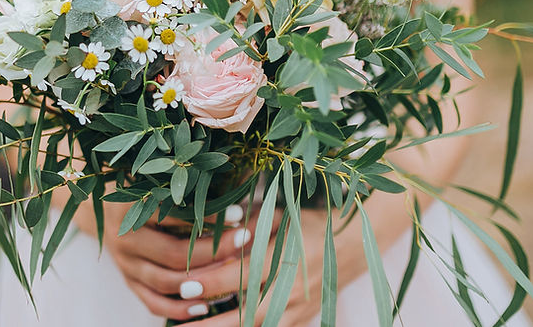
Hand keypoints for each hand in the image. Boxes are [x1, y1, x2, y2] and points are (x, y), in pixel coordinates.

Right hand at [74, 201, 258, 321]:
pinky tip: (204, 307)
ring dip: (201, 282)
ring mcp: (124, 263)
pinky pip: (152, 302)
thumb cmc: (138, 186)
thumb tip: (233, 186)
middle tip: (244, 241)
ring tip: (233, 275)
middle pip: (174, 254)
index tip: (239, 214)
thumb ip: (186, 186)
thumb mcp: (155, 180)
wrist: (98, 206)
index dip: (209, 216)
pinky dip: (178, 310)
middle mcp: (124, 238)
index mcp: (130, 207)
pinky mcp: (128, 281)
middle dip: (214, 251)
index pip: (175, 215)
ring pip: (165, 282)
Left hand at [179, 209, 334, 326]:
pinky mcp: (300, 321)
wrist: (355, 246)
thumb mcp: (281, 216)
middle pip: (245, 313)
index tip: (185, 285)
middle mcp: (291, 289)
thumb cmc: (312, 224)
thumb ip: (249, 226)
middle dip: (210, 322)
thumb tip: (214, 233)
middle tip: (177, 326)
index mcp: (285, 258)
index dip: (213, 281)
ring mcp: (297, 310)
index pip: (242, 273)